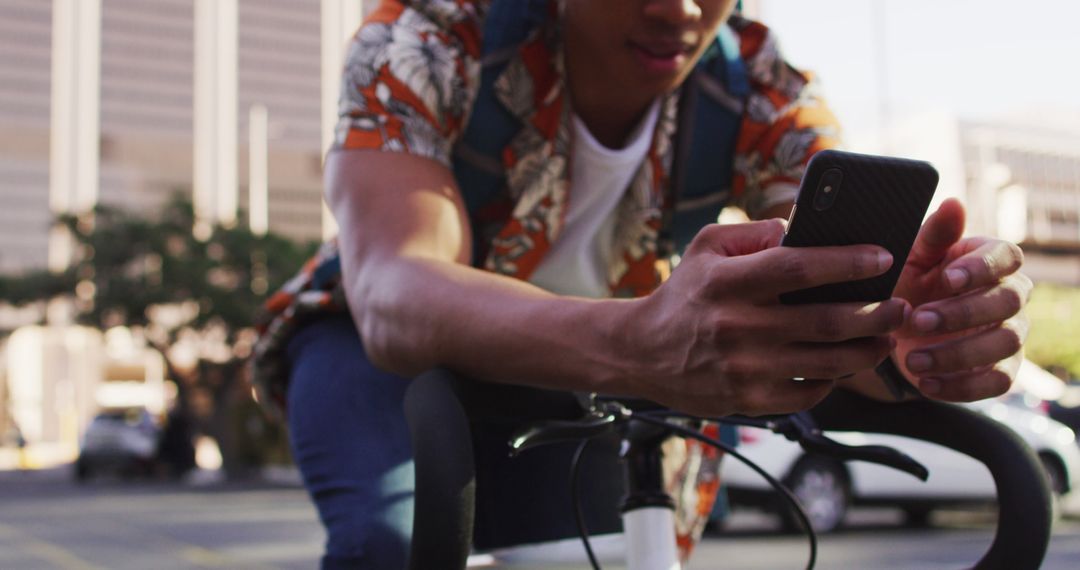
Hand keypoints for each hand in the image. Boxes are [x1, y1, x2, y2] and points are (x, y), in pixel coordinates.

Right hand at [627, 219, 906, 416]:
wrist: (642, 352)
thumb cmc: (685, 294)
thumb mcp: (706, 248)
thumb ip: (754, 233)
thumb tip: (803, 226)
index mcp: (727, 282)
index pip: (797, 267)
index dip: (846, 261)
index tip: (883, 256)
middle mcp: (737, 326)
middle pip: (825, 320)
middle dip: (875, 312)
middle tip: (902, 305)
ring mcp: (743, 367)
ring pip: (826, 362)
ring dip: (867, 350)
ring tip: (886, 336)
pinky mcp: (747, 400)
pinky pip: (808, 393)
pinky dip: (834, 379)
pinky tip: (844, 365)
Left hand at [891, 199, 1031, 400]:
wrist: (898, 331)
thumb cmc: (909, 284)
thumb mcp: (910, 259)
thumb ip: (933, 236)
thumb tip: (953, 203)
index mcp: (990, 260)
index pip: (1006, 257)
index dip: (981, 268)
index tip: (946, 277)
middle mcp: (1010, 295)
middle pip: (1007, 301)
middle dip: (962, 312)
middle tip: (918, 320)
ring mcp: (1009, 334)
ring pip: (1004, 342)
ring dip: (958, 353)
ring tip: (914, 359)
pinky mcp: (1002, 370)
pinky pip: (998, 382)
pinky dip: (963, 386)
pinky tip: (927, 384)